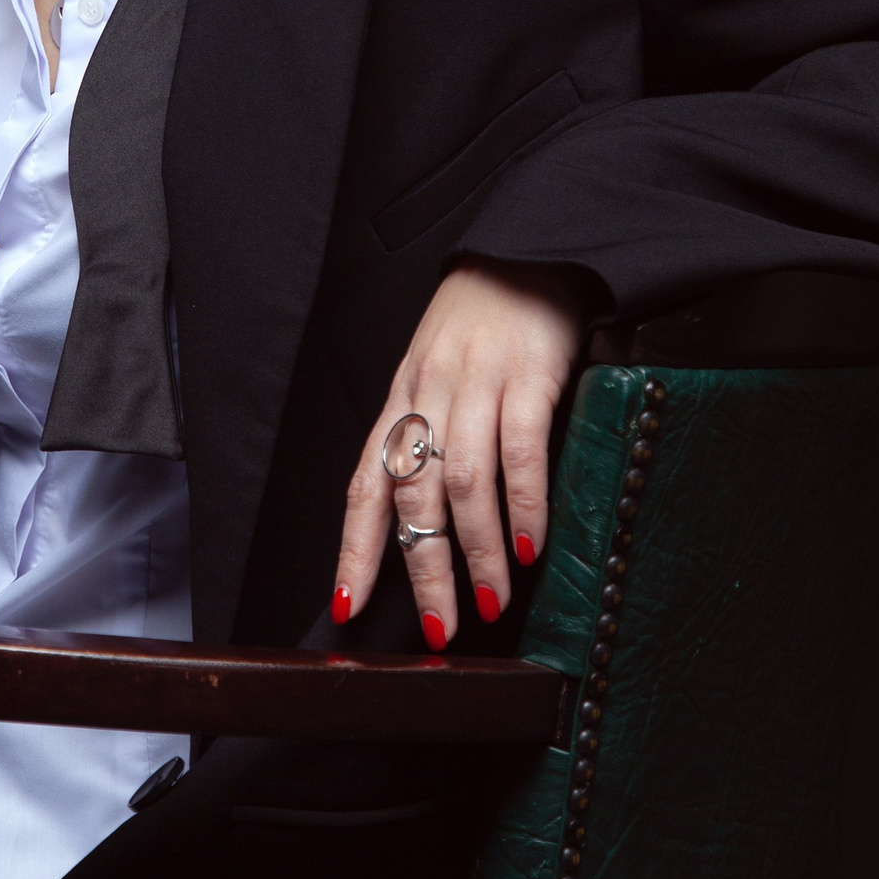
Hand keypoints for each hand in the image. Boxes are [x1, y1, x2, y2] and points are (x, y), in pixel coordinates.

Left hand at [334, 261, 590, 646]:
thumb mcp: (437, 374)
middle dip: (423, 572)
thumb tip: (434, 520)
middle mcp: (427, 395)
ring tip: (490, 601)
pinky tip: (530, 546)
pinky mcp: (528, 374)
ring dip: (477, 553)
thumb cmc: (480, 321)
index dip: (356, 547)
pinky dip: (523, 506)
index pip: (365, 484)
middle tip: (440, 630)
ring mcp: (476, 383)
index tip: (349, 604)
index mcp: (400, 399)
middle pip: (413, 497)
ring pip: (464, 484)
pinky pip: (520, 451)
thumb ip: (431, 434)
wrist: (525, 249)